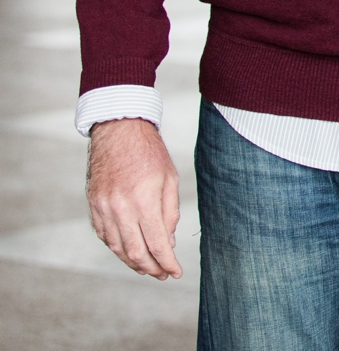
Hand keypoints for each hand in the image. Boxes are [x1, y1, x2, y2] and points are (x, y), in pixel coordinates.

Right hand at [87, 118, 182, 279]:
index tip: (176, 273)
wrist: (118, 131)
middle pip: (135, 252)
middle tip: (162, 275)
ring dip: (132, 262)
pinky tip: (128, 251)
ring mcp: (103, 208)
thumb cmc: (150, 153)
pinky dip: (117, 247)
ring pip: (117, 247)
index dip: (167, 263)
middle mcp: (121, 208)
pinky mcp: (93, 205)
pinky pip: (104, 235)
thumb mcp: (170, 179)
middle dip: (151, 268)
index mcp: (144, 201)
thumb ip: (169, 213)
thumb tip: (168, 243)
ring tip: (147, 268)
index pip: (157, 244)